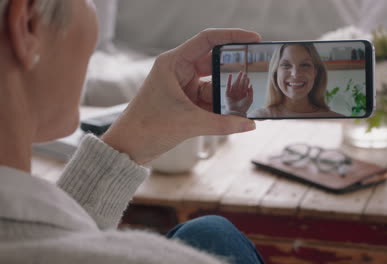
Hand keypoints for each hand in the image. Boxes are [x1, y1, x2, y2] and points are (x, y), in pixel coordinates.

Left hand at [101, 29, 260, 163]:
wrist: (128, 148)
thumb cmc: (147, 127)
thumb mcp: (188, 123)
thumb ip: (222, 124)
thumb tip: (250, 124)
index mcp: (174, 63)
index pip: (207, 40)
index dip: (232, 36)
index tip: (254, 39)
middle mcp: (179, 71)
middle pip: (215, 63)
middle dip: (235, 70)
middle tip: (257, 72)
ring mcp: (184, 87)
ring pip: (215, 85)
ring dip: (229, 95)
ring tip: (249, 101)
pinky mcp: (187, 103)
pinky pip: (211, 101)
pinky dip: (223, 108)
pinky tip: (237, 115)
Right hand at [225, 71, 252, 115]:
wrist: (236, 112)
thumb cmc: (244, 107)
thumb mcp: (250, 99)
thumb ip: (251, 92)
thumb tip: (251, 85)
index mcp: (243, 95)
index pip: (245, 86)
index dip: (246, 81)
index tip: (247, 77)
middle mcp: (238, 93)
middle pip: (240, 84)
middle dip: (242, 78)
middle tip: (244, 73)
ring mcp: (232, 93)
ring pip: (235, 83)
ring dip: (237, 78)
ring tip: (240, 73)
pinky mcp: (227, 93)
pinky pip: (228, 85)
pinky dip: (228, 80)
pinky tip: (230, 75)